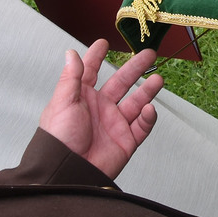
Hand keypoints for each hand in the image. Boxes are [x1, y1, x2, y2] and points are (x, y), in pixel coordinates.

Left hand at [37, 39, 163, 178]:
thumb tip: (71, 53)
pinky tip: (149, 108)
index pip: (90, 72)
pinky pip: (142, 126)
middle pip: (122, 82)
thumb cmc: (59, 140)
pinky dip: (148, 117)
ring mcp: (114, 124)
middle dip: (135, 68)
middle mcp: (100, 108)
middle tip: (149, 54)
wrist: (68, 173)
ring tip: (158, 79)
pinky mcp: (126, 140)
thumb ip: (71, 78)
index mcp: (82, 98)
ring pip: (137, 102)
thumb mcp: (62, 104)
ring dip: (148, 90)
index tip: (103, 43)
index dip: (96, 57)